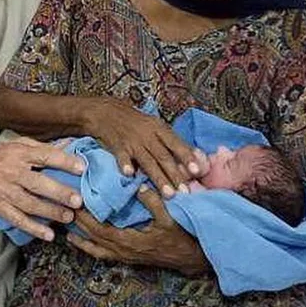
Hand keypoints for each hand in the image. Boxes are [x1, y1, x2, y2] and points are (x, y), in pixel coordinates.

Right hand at [0, 137, 85, 241]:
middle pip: (38, 183)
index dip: (64, 162)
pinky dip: (33, 228)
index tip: (82, 168)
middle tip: (78, 200)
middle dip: (59, 193)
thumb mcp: (19, 145)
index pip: (45, 156)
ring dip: (51, 212)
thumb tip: (70, 145)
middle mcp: (12, 172)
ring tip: (68, 217)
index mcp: (20, 154)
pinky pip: (18, 219)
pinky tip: (48, 234)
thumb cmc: (1, 156)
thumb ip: (43, 147)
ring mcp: (4, 191)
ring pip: (30, 204)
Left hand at [66, 184, 209, 276]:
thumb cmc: (181, 237)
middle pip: (93, 239)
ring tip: (65, 228)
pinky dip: (90, 247)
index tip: (74, 203)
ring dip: (80, 239)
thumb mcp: (170, 217)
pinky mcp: (129, 258)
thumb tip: (137, 185)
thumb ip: (154, 202)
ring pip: (96, 250)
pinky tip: (82, 241)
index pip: (100, 229)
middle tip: (63, 210)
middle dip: (77, 225)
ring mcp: (125, 257)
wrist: (192, 258)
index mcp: (130, 242)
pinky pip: (103, 254)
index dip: (85, 218)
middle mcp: (124, 252)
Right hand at [84, 98, 203, 196]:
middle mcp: (147, 135)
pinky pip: (122, 157)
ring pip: (148, 161)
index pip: (175, 144)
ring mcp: (132, 141)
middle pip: (163, 156)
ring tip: (168, 194)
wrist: (107, 112)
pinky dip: (125, 165)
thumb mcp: (156, 127)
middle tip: (185, 193)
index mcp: (159, 129)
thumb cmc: (136, 123)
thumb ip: (172, 142)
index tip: (198, 171)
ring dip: (158, 178)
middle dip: (175, 175)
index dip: (187, 156)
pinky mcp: (117, 147)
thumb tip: (196, 157)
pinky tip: (129, 175)